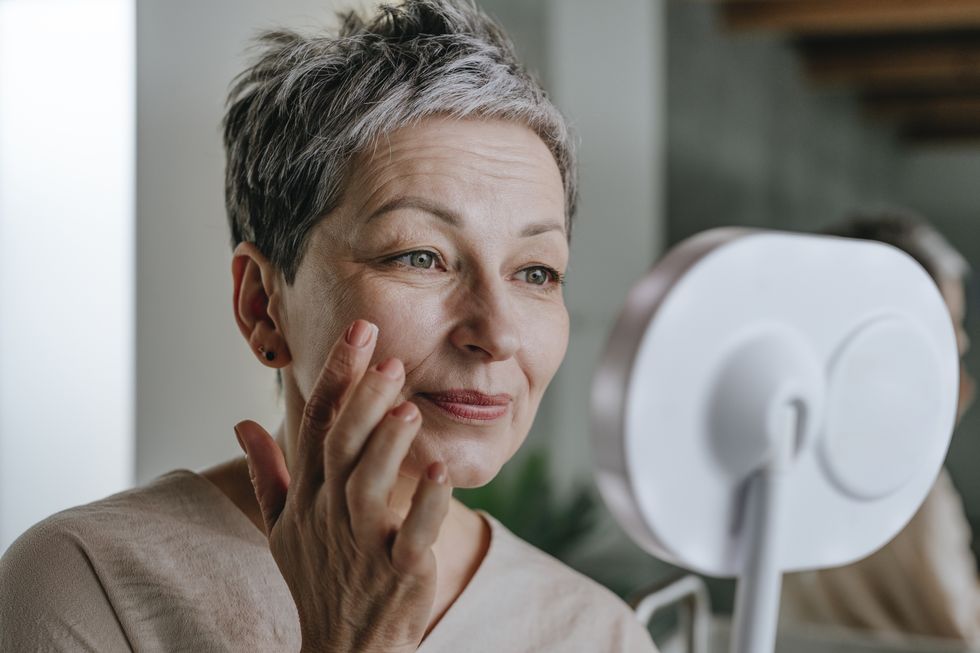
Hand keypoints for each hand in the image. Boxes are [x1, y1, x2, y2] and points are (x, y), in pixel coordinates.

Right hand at [234, 319, 451, 652]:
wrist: (344, 646)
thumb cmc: (319, 578)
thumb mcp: (282, 525)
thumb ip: (268, 471)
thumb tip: (243, 424)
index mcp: (309, 493)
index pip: (317, 424)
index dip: (336, 376)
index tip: (359, 331)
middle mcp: (331, 510)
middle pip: (340, 446)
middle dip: (361, 399)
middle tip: (388, 356)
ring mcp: (362, 541)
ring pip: (368, 486)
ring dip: (388, 447)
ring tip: (408, 410)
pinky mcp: (398, 569)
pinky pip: (413, 535)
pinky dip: (428, 505)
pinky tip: (443, 471)